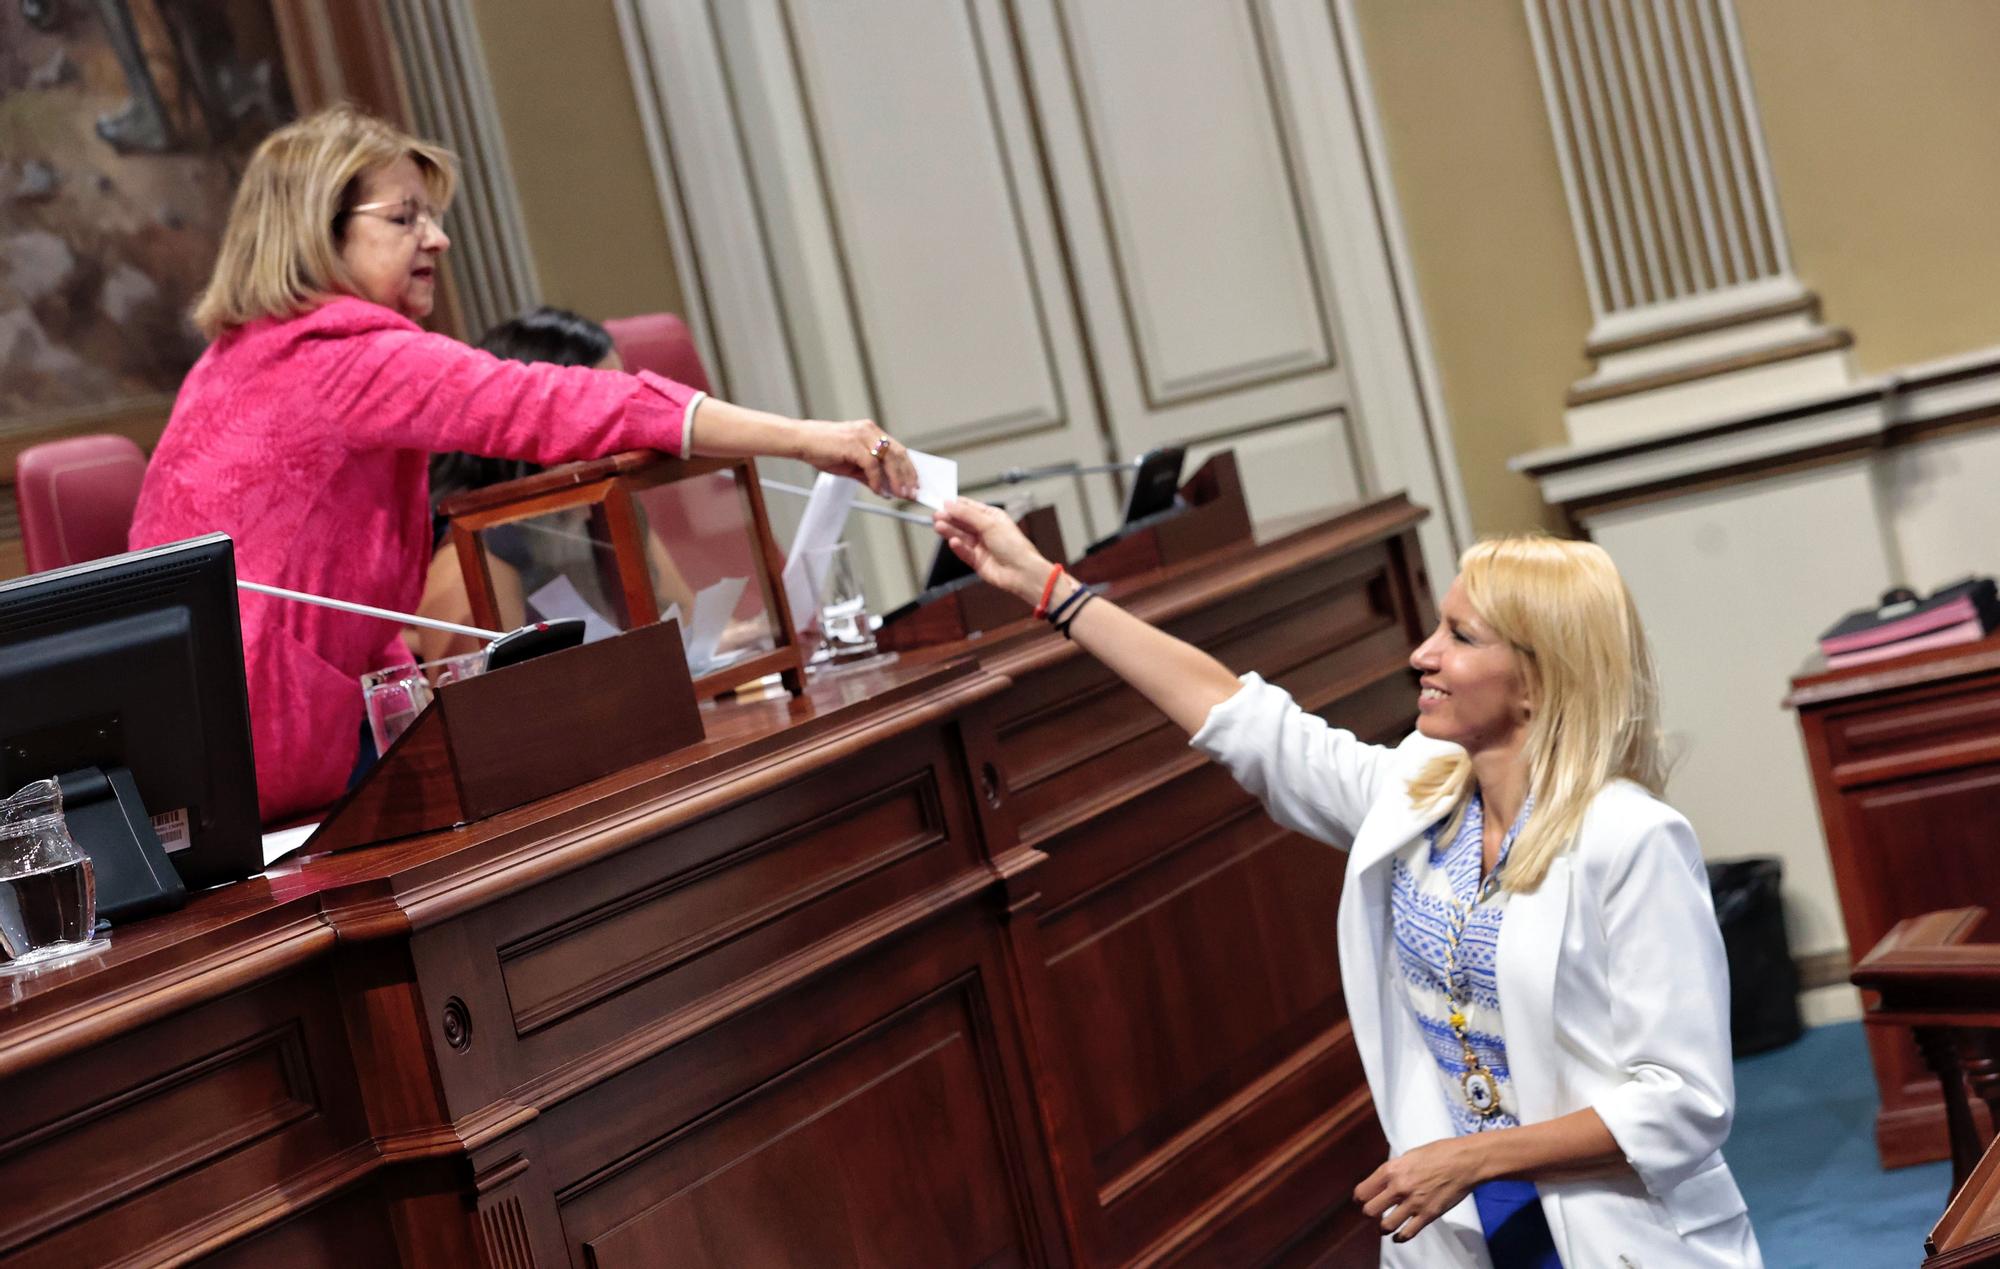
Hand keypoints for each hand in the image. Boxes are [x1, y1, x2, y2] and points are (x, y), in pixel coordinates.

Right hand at [795, 419, 918, 499]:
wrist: (801, 441)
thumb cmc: (822, 450)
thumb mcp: (850, 466)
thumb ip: (868, 475)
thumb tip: (884, 488)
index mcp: (871, 432)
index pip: (898, 450)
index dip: (908, 468)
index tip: (913, 484)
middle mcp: (869, 431)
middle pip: (898, 453)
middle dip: (908, 475)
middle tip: (912, 492)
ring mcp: (862, 436)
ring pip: (889, 459)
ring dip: (896, 479)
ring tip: (899, 494)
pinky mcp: (854, 444)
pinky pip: (872, 465)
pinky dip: (877, 481)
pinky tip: (878, 491)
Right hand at [932, 498, 1053, 602]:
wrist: (1021, 572)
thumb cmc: (1014, 546)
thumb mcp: (989, 524)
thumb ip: (967, 514)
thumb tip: (951, 504)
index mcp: (992, 517)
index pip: (970, 508)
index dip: (956, 505)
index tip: (942, 502)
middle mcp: (986, 531)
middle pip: (963, 522)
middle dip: (950, 518)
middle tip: (936, 516)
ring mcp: (981, 546)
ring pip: (961, 536)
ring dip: (950, 531)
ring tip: (939, 526)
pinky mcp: (977, 561)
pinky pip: (964, 552)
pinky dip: (958, 547)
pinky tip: (953, 542)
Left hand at [1354, 1137, 1484, 1243]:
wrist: (1465, 1162)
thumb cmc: (1440, 1153)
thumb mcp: (1409, 1155)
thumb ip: (1395, 1170)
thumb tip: (1384, 1181)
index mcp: (1391, 1169)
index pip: (1362, 1191)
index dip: (1360, 1198)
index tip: (1361, 1200)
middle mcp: (1399, 1187)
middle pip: (1369, 1211)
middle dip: (1369, 1213)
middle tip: (1374, 1212)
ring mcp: (1413, 1203)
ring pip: (1385, 1226)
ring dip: (1383, 1228)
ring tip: (1384, 1226)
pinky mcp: (1428, 1215)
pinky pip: (1407, 1233)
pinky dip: (1399, 1238)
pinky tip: (1397, 1237)